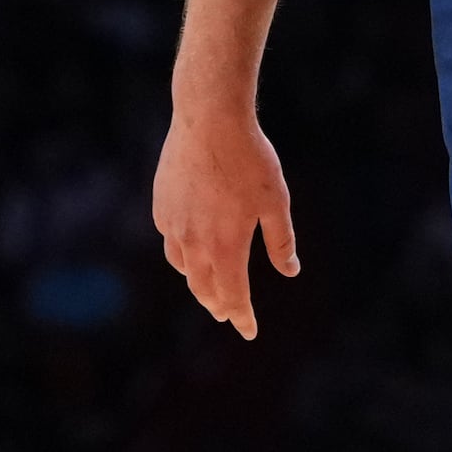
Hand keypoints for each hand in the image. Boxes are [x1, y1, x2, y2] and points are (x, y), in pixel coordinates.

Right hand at [151, 97, 297, 339]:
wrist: (209, 120)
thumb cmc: (250, 159)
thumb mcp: (276, 201)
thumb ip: (281, 242)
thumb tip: (290, 271)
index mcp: (226, 246)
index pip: (233, 296)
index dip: (242, 317)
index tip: (248, 331)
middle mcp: (195, 242)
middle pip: (204, 288)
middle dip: (217, 305)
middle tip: (226, 315)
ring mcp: (173, 224)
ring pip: (182, 267)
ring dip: (196, 283)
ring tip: (206, 287)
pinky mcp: (161, 205)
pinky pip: (169, 240)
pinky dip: (180, 253)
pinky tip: (188, 249)